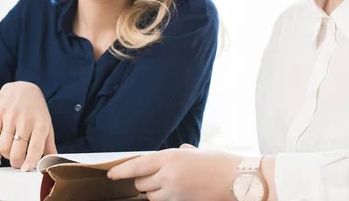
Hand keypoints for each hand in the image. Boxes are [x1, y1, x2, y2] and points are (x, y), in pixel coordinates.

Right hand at [0, 81, 56, 170]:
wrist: (22, 88)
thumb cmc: (36, 111)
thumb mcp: (47, 124)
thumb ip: (48, 145)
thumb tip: (52, 162)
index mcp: (41, 124)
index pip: (36, 147)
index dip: (30, 161)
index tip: (26, 170)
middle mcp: (26, 120)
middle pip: (17, 151)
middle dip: (16, 163)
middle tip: (18, 164)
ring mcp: (11, 116)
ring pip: (3, 147)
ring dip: (6, 156)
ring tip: (10, 154)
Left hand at [107, 144, 240, 200]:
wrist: (237, 180)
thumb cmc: (219, 163)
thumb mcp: (196, 152)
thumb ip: (183, 153)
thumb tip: (179, 152)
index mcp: (170, 157)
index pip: (137, 165)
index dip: (121, 171)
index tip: (111, 174)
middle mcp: (168, 174)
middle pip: (141, 183)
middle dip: (143, 182)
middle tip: (154, 178)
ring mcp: (174, 191)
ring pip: (151, 196)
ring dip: (154, 192)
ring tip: (168, 185)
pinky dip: (165, 198)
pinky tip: (177, 192)